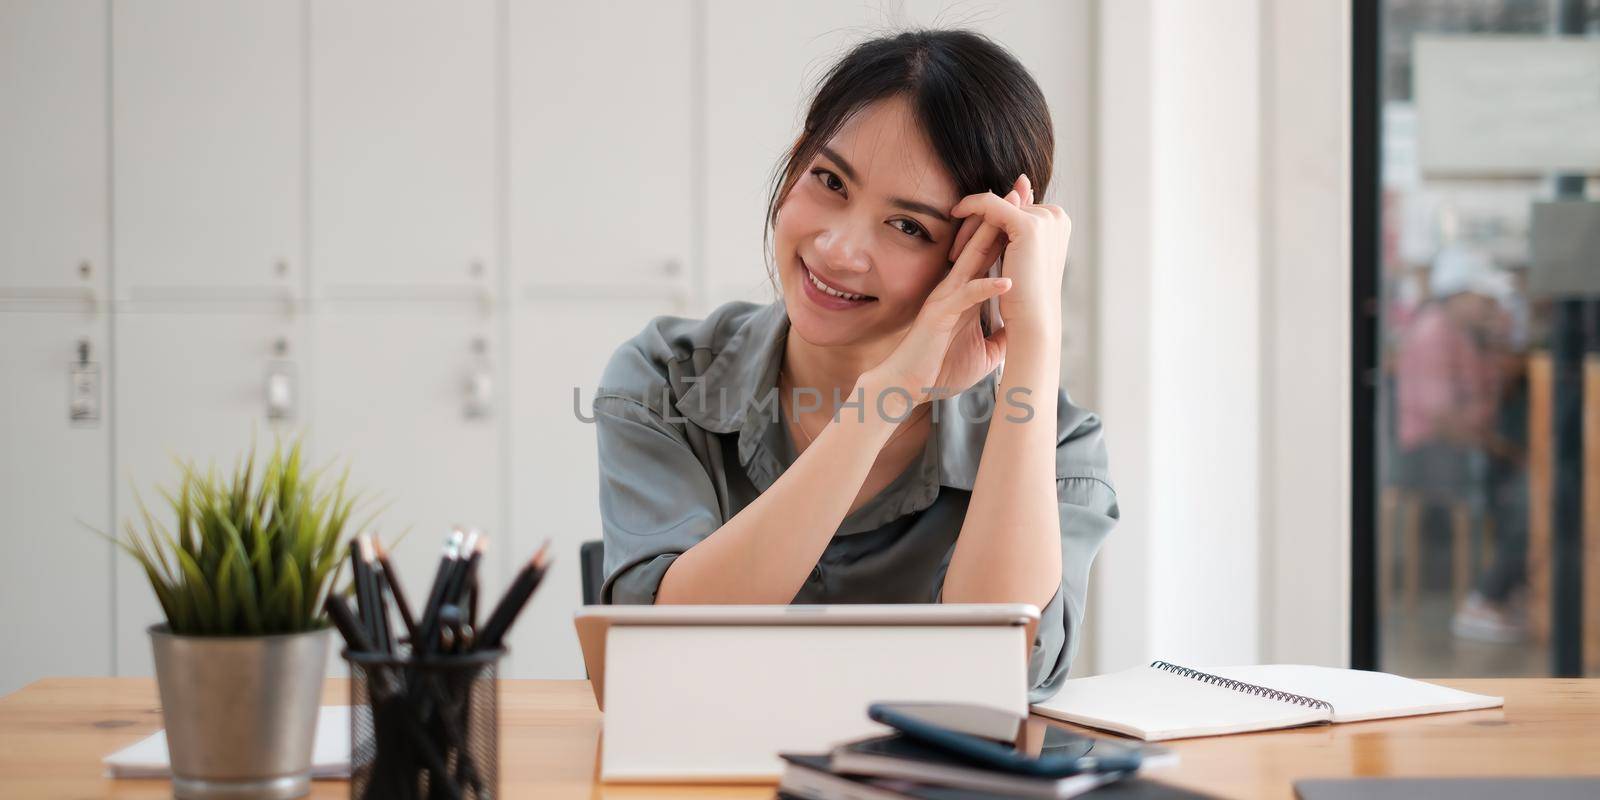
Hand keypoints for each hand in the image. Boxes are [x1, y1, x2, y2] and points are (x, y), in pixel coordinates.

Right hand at [865, 182, 1028, 405]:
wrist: (908, 386)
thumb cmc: (940, 368)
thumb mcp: (983, 354)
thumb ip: (1001, 337)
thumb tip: (1024, 333)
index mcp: (964, 292)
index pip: (989, 254)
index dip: (1008, 231)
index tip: (1027, 209)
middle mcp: (954, 288)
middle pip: (981, 244)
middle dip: (1001, 217)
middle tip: (1021, 190)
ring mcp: (945, 298)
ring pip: (971, 260)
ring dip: (992, 237)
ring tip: (1014, 216)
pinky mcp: (939, 315)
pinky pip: (965, 297)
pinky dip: (986, 289)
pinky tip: (1007, 281)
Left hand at [945, 173, 1070, 336]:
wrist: (1032, 324)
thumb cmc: (1024, 300)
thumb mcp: (1020, 261)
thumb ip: (1015, 239)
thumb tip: (1002, 225)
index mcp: (1058, 225)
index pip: (1018, 209)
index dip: (993, 219)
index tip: (971, 233)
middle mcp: (1056, 217)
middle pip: (1008, 204)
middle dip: (981, 217)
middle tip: (958, 225)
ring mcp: (1044, 219)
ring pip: (997, 204)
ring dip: (973, 213)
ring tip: (955, 220)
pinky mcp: (1028, 225)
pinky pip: (990, 204)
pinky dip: (971, 205)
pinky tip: (955, 213)